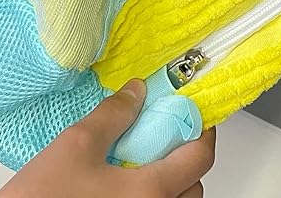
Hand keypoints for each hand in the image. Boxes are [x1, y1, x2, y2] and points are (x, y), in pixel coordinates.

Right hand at [0, 79, 215, 197]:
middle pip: (193, 185)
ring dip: (169, 181)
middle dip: (184, 158)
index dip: (204, 130)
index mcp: (150, 191)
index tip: (195, 115)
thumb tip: (136, 92)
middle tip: (165, 135)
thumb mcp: (76, 144)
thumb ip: (113, 114)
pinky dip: (149, 194)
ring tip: (140, 160)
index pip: (200, 157)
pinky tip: (123, 182)